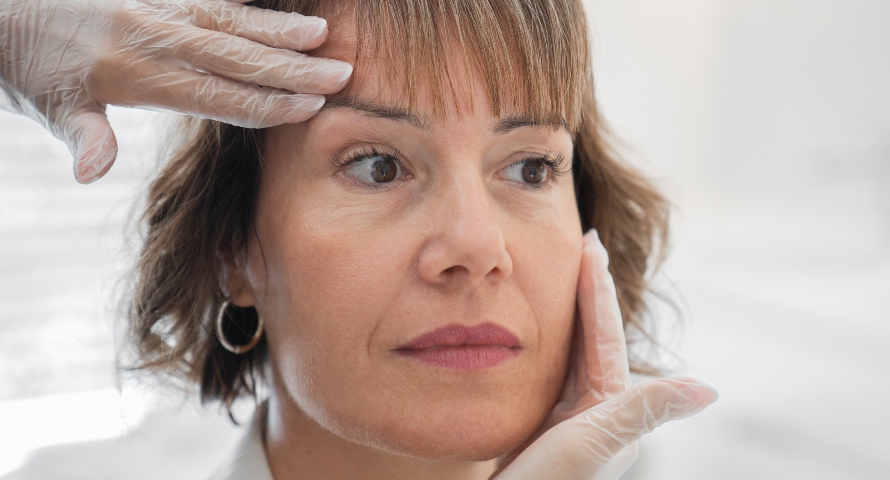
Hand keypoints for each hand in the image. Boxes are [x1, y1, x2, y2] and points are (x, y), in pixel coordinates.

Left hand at [0, 0, 351, 182]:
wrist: (4, 13)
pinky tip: (278, 3)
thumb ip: (84, 137)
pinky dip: (247, 0)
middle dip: (289, 66)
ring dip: (276, 27)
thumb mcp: (51, 110)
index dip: (265, 103)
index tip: (310, 106)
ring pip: (226, 18)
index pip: (214, 95)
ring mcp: (153, 6)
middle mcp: (149, 36)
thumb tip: (92, 173)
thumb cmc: (32, 72)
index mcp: (131, 75)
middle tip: (339, 71)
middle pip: (232, 55)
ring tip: (320, 33)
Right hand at [492, 229, 717, 478]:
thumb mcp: (589, 448)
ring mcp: (567, 418)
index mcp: (608, 408)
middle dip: (585, 290)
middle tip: (579, 244)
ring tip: (560, 275)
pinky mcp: (539, 426)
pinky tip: (531, 330)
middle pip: (590, 336)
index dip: (596, 287)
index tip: (589, 242)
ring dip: (566, 311)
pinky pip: (547, 370)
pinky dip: (544, 342)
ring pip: (570, 351)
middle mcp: (594, 410)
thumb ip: (639, 414)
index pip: (602, 333)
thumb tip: (708, 388)